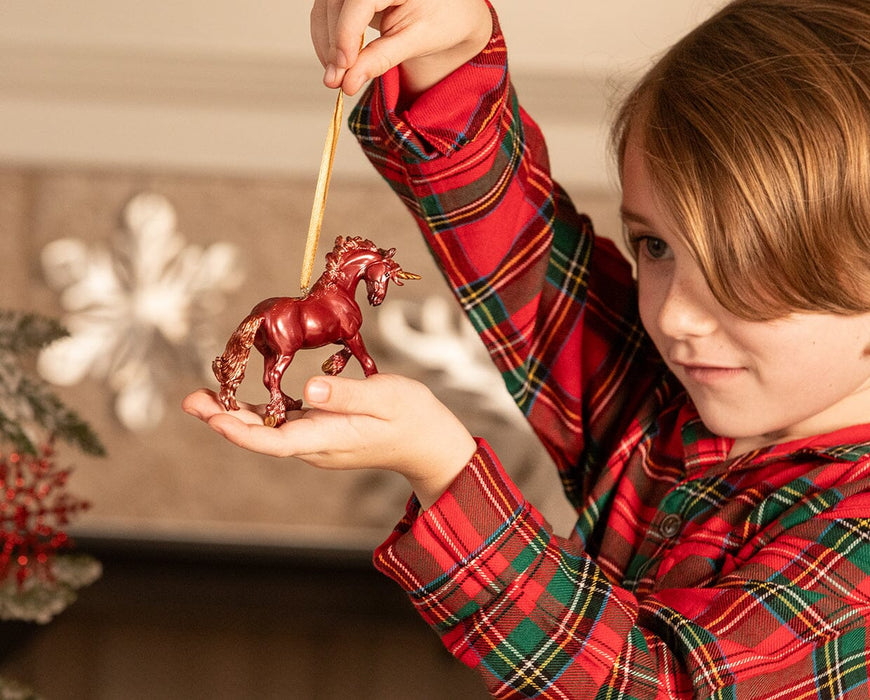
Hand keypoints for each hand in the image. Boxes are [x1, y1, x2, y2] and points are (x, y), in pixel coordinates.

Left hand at [182, 373, 476, 508]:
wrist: (429, 441)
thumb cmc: (412, 415)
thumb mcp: (386, 397)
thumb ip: (348, 395)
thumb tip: (309, 391)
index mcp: (328, 439)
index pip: (274, 441)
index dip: (240, 430)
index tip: (213, 416)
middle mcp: (316, 447)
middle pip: (262, 438)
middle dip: (224, 419)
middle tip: (192, 398)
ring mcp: (318, 443)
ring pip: (269, 433)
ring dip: (236, 416)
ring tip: (205, 396)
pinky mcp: (323, 434)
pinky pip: (283, 426)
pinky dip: (259, 413)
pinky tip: (244, 399)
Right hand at [310, 0, 491, 95]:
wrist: (454, 9)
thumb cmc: (443, 19)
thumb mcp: (415, 41)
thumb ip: (380, 59)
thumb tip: (347, 82)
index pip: (359, 1)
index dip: (346, 34)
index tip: (344, 67)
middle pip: (336, 4)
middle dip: (332, 43)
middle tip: (336, 80)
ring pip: (325, 6)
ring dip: (325, 42)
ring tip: (336, 75)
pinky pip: (328, 9)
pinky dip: (328, 35)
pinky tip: (337, 61)